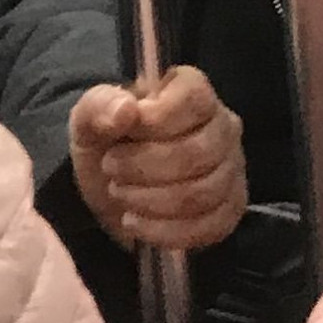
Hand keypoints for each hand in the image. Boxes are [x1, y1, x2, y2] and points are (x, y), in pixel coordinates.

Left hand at [68, 66, 248, 252]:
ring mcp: (232, 169)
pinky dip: (165, 230)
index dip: (157, 119)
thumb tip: (126, 109)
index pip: (194, 98)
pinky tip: (137, 222)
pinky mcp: (230, 210)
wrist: (112, 186)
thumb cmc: (107, 142)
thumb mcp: (89, 119)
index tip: (122, 135)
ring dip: (151, 200)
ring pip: (203, 193)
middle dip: (144, 167)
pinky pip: (210, 227)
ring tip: (120, 194)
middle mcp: (223, 126)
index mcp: (192, 91)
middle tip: (111, 169)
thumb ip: (101, 107)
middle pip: (198, 152)